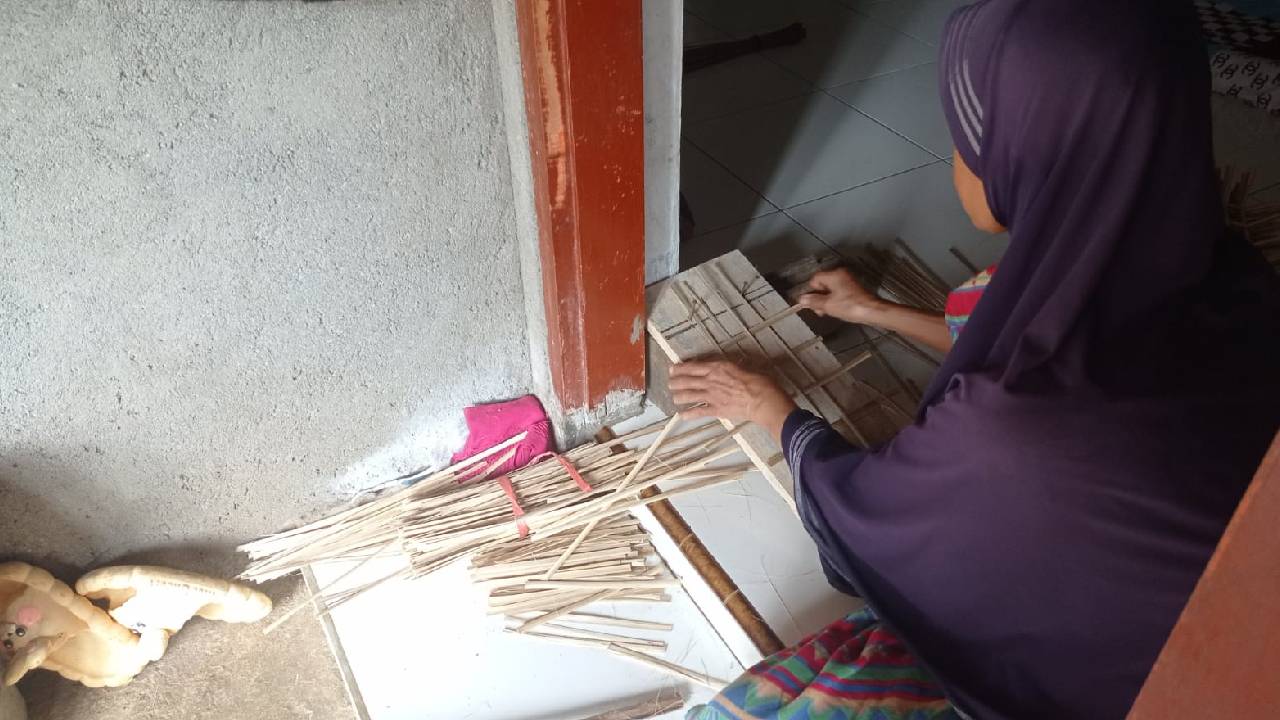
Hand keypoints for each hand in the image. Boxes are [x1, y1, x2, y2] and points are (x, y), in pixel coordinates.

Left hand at [669, 360, 795, 439]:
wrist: (762, 400)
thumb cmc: (758, 382)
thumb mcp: (742, 367)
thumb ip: (729, 369)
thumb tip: (726, 369)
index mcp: (717, 368)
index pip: (693, 367)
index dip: (680, 368)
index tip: (673, 368)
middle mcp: (710, 380)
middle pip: (687, 380)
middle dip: (675, 382)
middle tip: (670, 383)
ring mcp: (711, 396)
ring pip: (689, 395)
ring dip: (679, 396)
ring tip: (674, 397)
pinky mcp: (716, 409)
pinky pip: (698, 412)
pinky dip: (689, 414)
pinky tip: (682, 415)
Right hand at [797, 268, 883, 323]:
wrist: (871, 311)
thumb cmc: (850, 306)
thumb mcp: (827, 305)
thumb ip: (813, 301)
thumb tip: (801, 299)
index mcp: (834, 274)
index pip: (815, 279)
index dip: (811, 292)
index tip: (812, 304)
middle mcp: (841, 274)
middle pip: (823, 284)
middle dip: (819, 297)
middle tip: (820, 310)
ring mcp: (848, 280)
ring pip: (831, 288)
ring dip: (827, 300)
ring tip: (829, 311)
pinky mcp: (854, 288)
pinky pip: (839, 291)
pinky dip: (836, 300)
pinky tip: (838, 309)